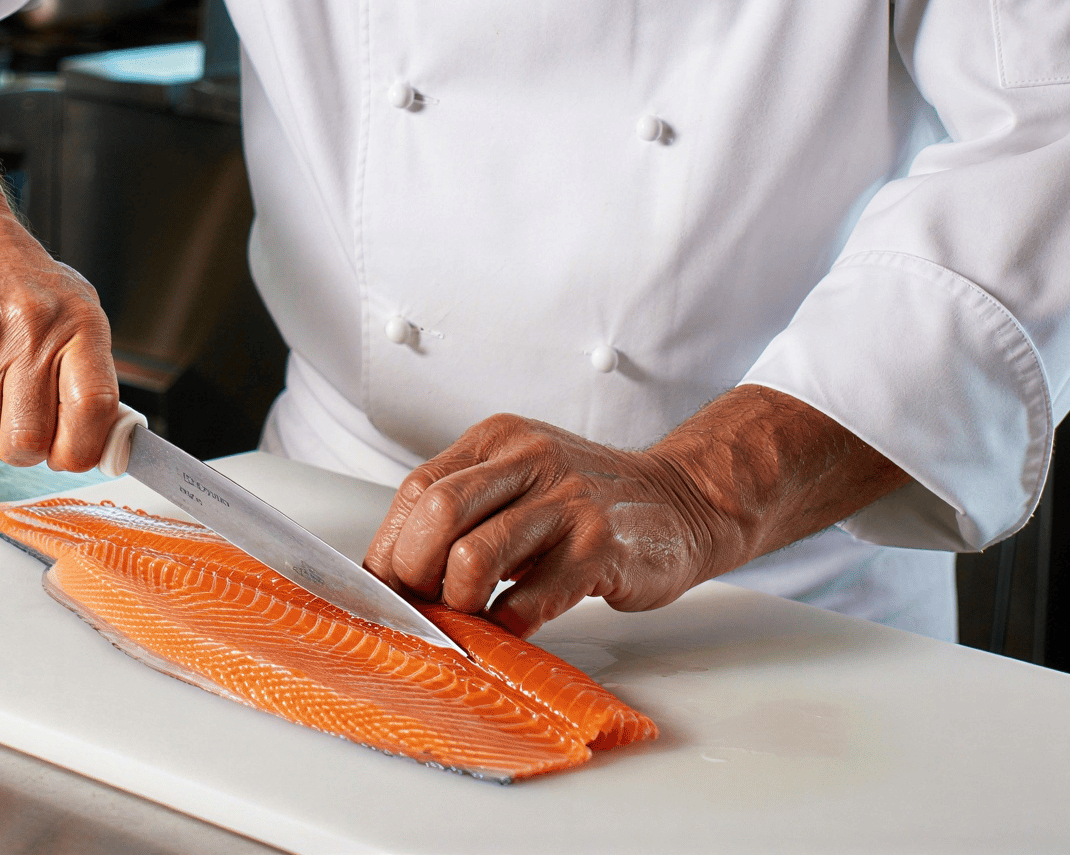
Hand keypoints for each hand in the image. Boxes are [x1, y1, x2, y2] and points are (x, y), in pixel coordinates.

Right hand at [0, 204, 119, 471]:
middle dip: (22, 446)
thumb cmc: (16, 278)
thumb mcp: (73, 308)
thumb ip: (88, 373)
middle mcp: (32, 329)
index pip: (93, 409)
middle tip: (19, 421)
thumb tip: (101, 444)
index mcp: (79, 322)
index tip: (70, 454)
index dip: (81, 449)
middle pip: (29, 440)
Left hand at [362, 387, 907, 635]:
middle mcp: (528, 460)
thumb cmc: (586, 502)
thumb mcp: (520, 480)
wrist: (684, 500)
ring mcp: (567, 502)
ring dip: (458, 605)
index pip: (416, 491)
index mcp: (497, 440)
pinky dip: (508, 626)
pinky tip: (512, 629)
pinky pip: (530, 599)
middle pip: (435, 516)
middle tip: (425, 608)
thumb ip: (467, 508)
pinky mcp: (600, 548)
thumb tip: (395, 569)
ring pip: (473, 558)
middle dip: (416, 575)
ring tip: (469, 620)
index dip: (390, 547)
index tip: (385, 590)